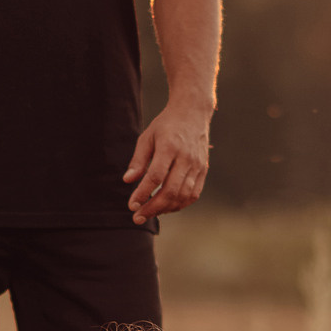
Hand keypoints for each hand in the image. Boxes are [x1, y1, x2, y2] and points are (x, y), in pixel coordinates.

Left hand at [123, 102, 210, 224]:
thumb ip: (138, 160)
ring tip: (150, 213)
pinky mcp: (203, 170)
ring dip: (165, 209)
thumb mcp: (147, 137)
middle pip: (170, 190)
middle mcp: (186, 157)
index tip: (132, 205)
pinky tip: (166, 207)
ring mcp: (197, 165)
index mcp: (170, 147)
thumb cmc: (166, 125)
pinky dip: (180, 204)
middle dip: (153, 208)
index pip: (155, 176)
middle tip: (138, 217)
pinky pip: (193, 194)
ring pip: (183, 195)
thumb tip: (128, 181)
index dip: (143, 193)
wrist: (193, 113)